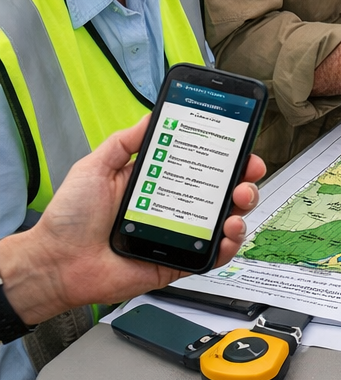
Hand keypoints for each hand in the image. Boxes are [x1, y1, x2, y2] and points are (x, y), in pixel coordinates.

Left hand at [0, 116, 262, 324]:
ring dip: (242, 210)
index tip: (241, 146)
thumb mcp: (94, 167)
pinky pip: (213, 256)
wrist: (54, 262)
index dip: (226, 156)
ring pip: (226, 221)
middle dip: (244, 180)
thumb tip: (152, 116)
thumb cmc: (69, 219)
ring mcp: (179, 235)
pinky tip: (227, 233)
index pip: (201, 166)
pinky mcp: (178, 263)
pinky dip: (228, 246)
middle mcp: (173, 207)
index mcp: (158, 183)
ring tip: (236, 204)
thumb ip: (125, 142)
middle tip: (247, 174)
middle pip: (222, 192)